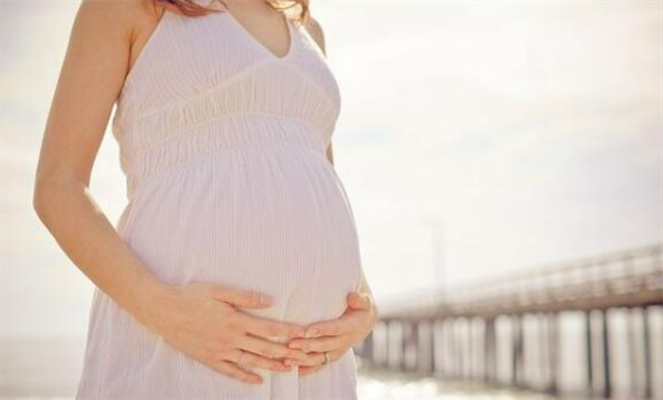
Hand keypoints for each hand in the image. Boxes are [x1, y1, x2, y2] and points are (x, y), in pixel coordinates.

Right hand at [140, 282, 309, 383]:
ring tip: (288, 369)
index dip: (288, 331)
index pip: (268, 328)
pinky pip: (231, 371)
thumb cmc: (191, 296)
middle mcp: (230, 339)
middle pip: (264, 348)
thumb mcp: (219, 291)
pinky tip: (258, 380)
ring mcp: (219, 351)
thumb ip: (245, 297)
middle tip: (303, 356)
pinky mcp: (209, 359)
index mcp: (235, 320)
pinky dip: (245, 377)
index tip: (303, 333)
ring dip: (271, 366)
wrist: (162, 311)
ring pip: (251, 361)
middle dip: (285, 352)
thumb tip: (270, 301)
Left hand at [285, 291, 377, 375]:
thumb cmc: (361, 308)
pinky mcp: (332, 356)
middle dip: (308, 345)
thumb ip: (360, 300)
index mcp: (352, 327)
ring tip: (287, 359)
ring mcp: (338, 351)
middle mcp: (345, 341)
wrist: (365, 323)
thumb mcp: (364, 301)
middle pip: (325, 345)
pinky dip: (307, 369)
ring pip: (320, 358)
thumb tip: (352, 297)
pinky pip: (319, 365)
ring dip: (304, 360)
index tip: (307, 331)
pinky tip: (293, 369)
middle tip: (291, 343)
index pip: (335, 329)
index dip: (322, 330)